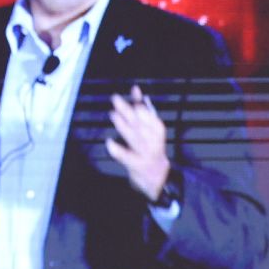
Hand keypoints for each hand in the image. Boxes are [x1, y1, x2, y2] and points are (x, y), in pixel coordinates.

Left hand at [106, 85, 171, 201]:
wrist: (158, 178)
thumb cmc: (151, 150)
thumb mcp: (150, 132)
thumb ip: (145, 114)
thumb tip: (139, 94)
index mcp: (157, 132)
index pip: (150, 115)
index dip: (141, 102)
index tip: (134, 90)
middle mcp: (153, 142)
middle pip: (141, 124)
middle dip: (129, 110)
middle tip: (116, 98)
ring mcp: (146, 154)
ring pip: (135, 137)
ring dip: (123, 125)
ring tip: (113, 114)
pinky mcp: (137, 165)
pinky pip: (127, 157)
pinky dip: (119, 150)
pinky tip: (110, 142)